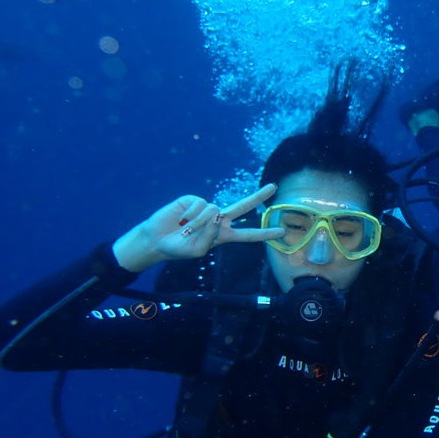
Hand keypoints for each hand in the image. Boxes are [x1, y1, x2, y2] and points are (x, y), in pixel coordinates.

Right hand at [113, 184, 282, 272]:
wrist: (156, 239)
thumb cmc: (178, 248)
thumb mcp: (197, 251)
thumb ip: (210, 237)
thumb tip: (217, 216)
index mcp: (224, 235)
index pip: (249, 235)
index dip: (264, 234)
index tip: (281, 233)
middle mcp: (219, 220)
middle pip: (243, 207)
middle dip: (259, 197)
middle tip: (274, 187)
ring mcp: (208, 208)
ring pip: (215, 211)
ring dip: (200, 223)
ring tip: (186, 230)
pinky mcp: (194, 200)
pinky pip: (200, 205)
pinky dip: (191, 215)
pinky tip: (182, 221)